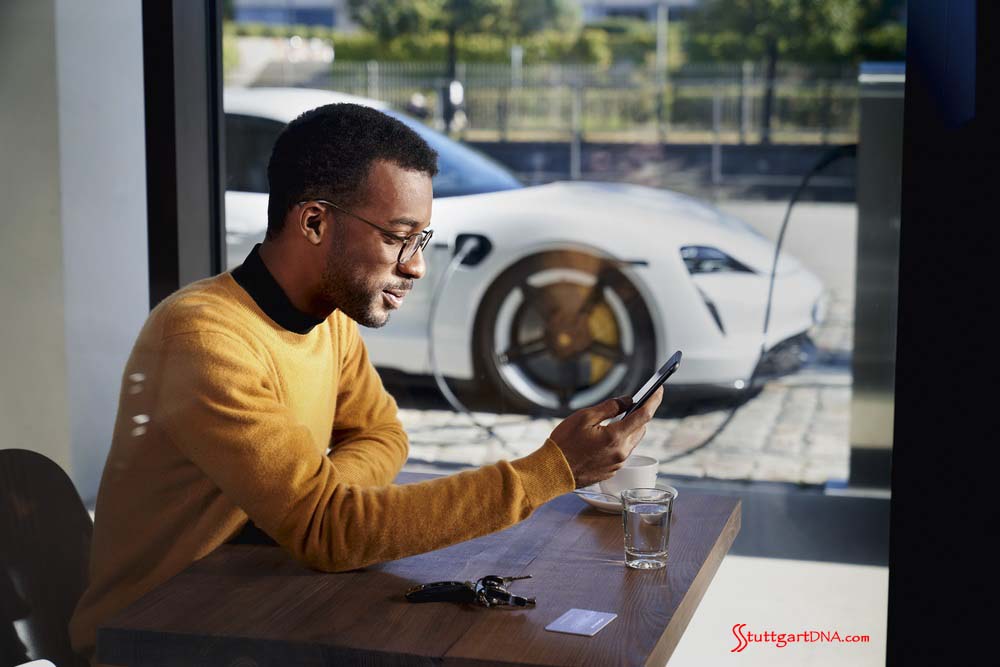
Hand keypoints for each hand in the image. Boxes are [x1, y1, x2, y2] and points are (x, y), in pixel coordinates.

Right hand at [548, 387, 663, 488]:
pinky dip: (618, 442)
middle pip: (640, 429)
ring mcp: (617, 464)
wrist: (553, 472)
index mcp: (616, 437)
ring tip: (615, 420)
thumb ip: (609, 407)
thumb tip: (627, 401)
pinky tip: (604, 438)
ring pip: (632, 441)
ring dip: (628, 429)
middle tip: (634, 403)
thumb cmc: (564, 443)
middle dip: (639, 414)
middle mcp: (621, 453)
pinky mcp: (611, 472)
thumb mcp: (584, 417)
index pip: (644, 415)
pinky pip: (622, 453)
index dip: (654, 400)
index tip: (659, 389)